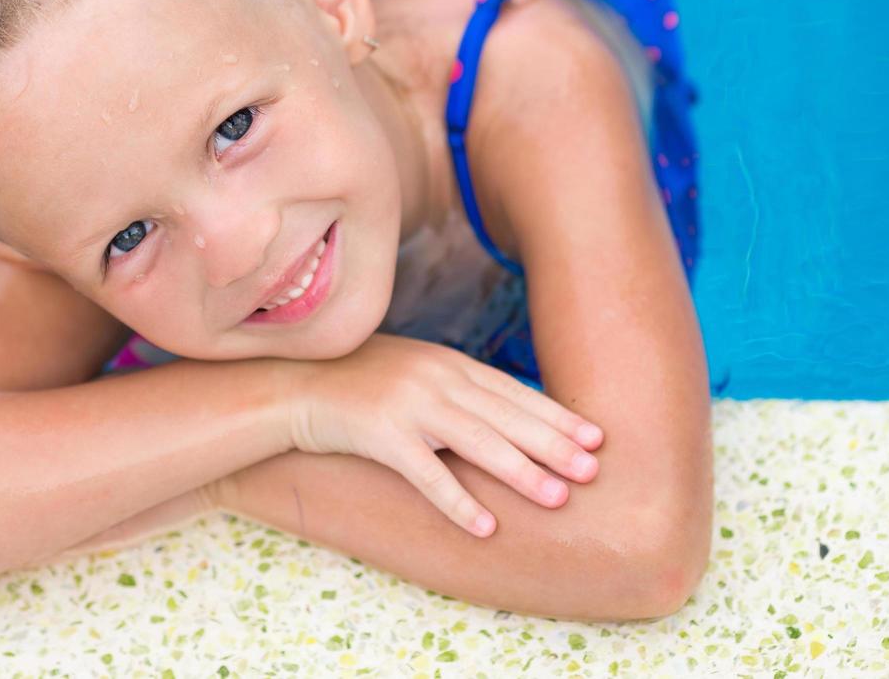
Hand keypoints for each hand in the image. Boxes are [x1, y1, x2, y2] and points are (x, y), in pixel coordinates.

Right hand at [281, 332, 604, 536]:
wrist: (292, 383)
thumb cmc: (355, 382)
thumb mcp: (412, 372)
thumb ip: (454, 387)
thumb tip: (505, 415)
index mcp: (446, 362)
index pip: (512, 391)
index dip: (555, 416)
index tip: (595, 438)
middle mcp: (434, 379)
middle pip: (505, 415)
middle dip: (553, 444)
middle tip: (592, 472)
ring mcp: (407, 404)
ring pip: (477, 441)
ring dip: (521, 472)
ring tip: (557, 498)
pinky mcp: (379, 434)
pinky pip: (426, 472)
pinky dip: (458, 500)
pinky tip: (486, 525)